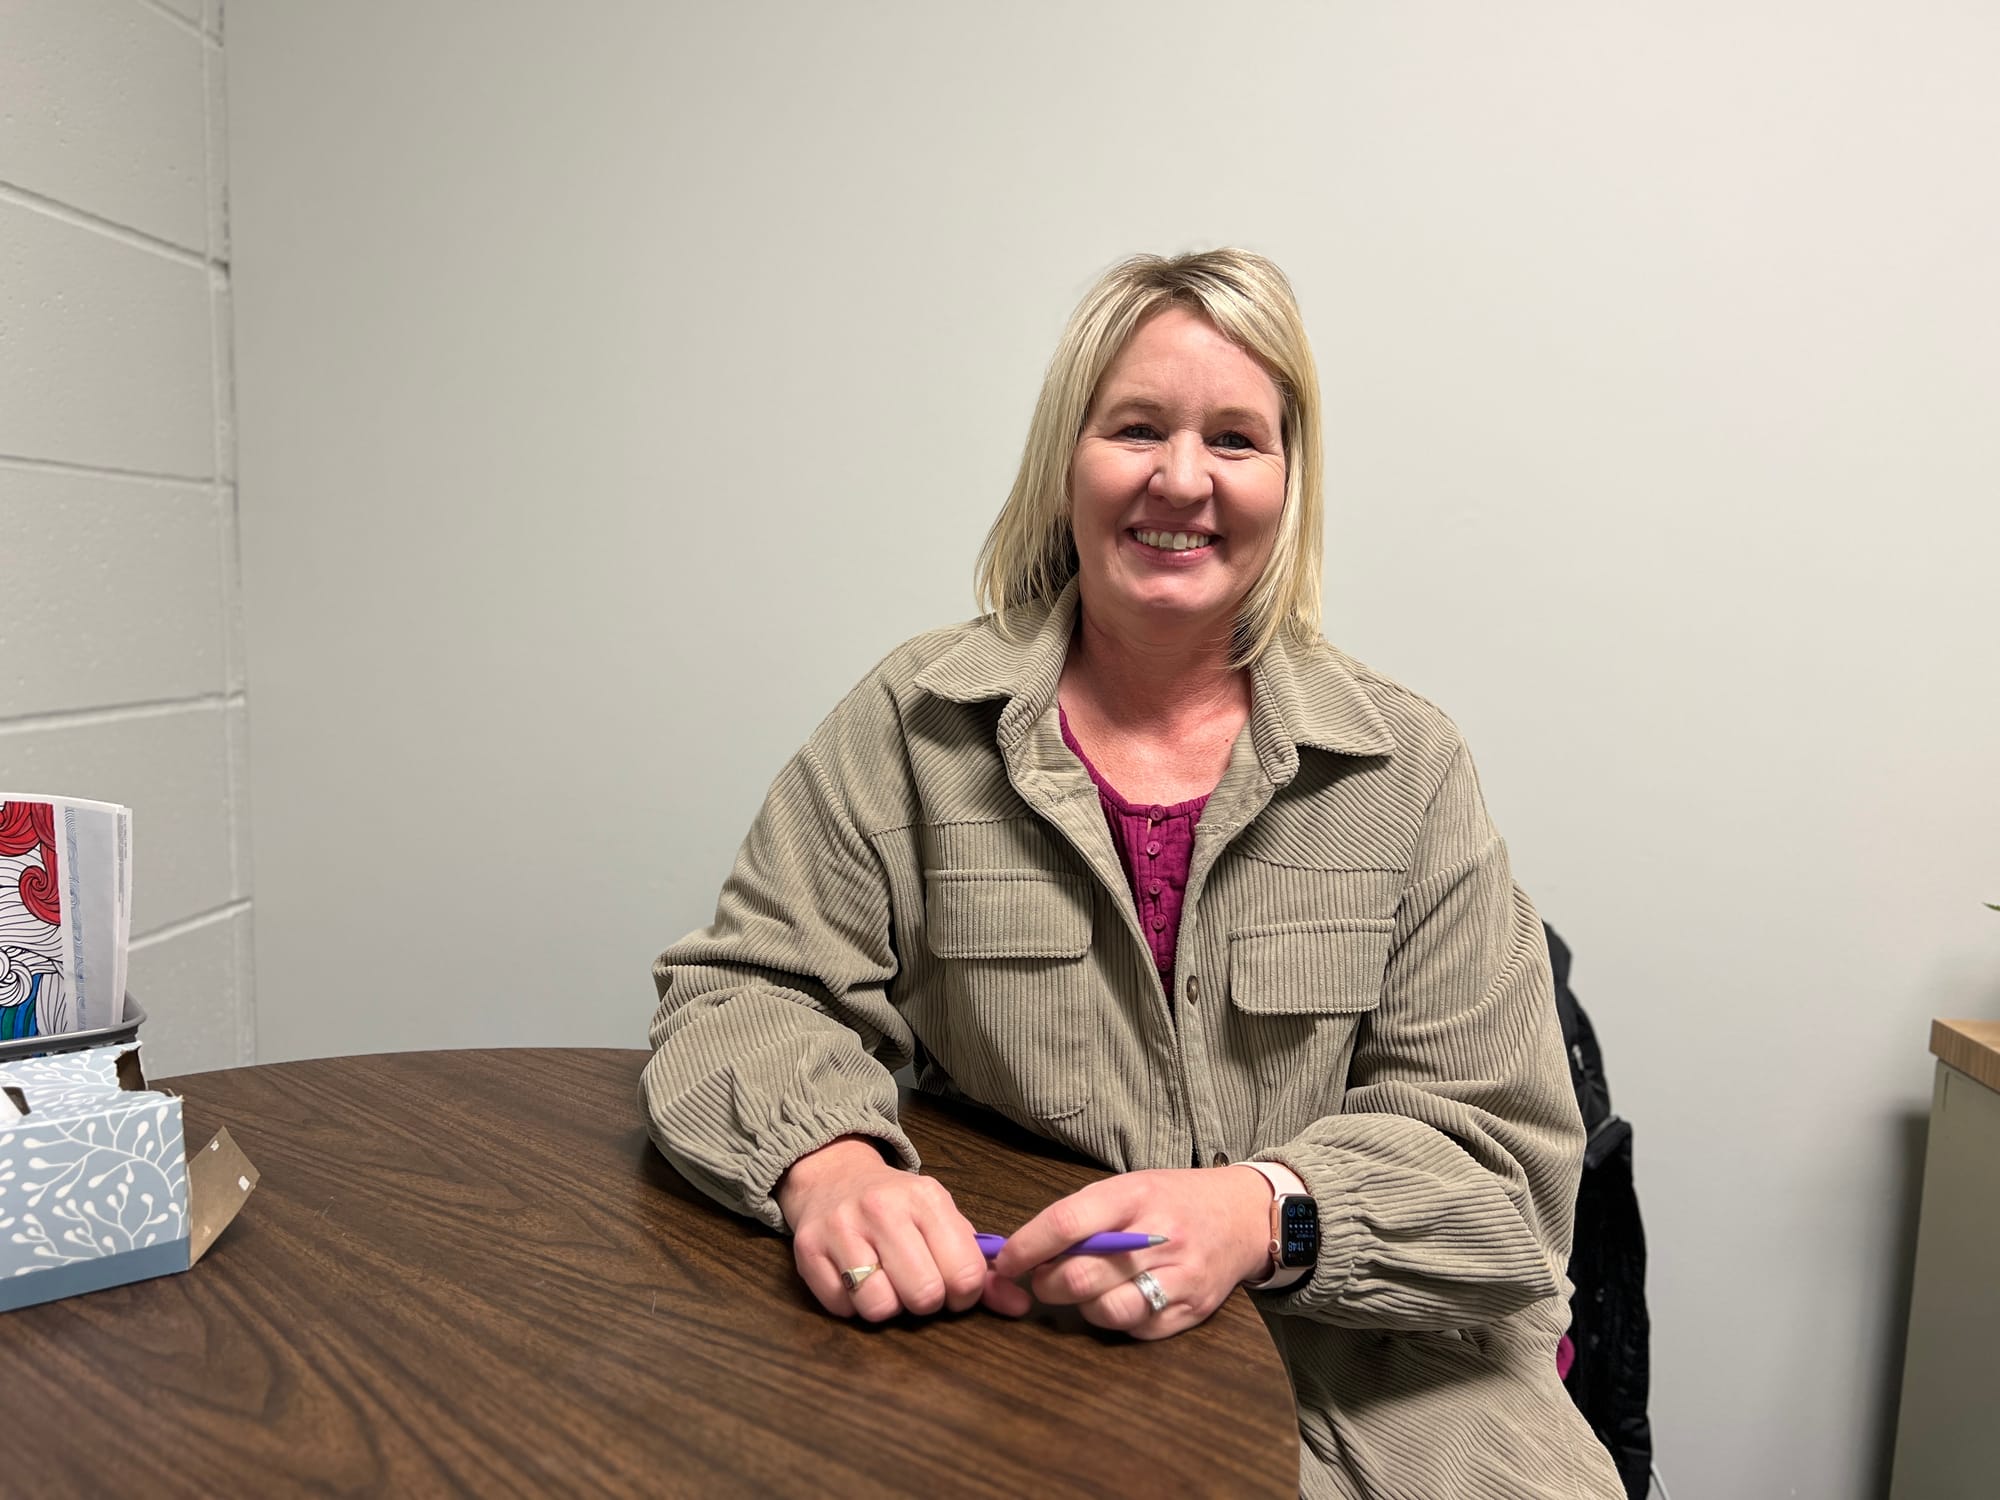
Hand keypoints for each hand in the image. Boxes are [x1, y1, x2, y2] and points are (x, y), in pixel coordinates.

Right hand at [774, 1136, 1030, 1321]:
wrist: (831, 1175)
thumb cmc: (897, 1207)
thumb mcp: (943, 1222)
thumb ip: (980, 1266)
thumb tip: (1020, 1305)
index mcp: (927, 1199)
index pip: (965, 1274)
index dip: (964, 1295)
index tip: (952, 1286)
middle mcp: (883, 1209)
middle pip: (923, 1295)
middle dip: (925, 1303)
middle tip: (917, 1285)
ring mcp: (842, 1228)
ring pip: (879, 1307)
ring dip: (886, 1306)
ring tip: (885, 1282)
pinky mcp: (808, 1251)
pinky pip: (841, 1308)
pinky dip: (852, 1305)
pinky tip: (854, 1279)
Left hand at [991, 1166, 1271, 1339]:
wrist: (1244, 1216)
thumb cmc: (1174, 1200)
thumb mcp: (1130, 1188)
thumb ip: (1084, 1216)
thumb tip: (1026, 1250)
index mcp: (1135, 1195)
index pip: (1067, 1224)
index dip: (1027, 1247)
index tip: (1005, 1262)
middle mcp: (1159, 1236)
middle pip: (1081, 1275)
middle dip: (1047, 1283)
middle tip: (1043, 1279)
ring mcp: (1180, 1277)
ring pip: (1107, 1311)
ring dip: (1082, 1306)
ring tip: (1087, 1290)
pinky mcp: (1192, 1311)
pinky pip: (1136, 1330)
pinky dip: (1117, 1320)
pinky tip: (1121, 1299)